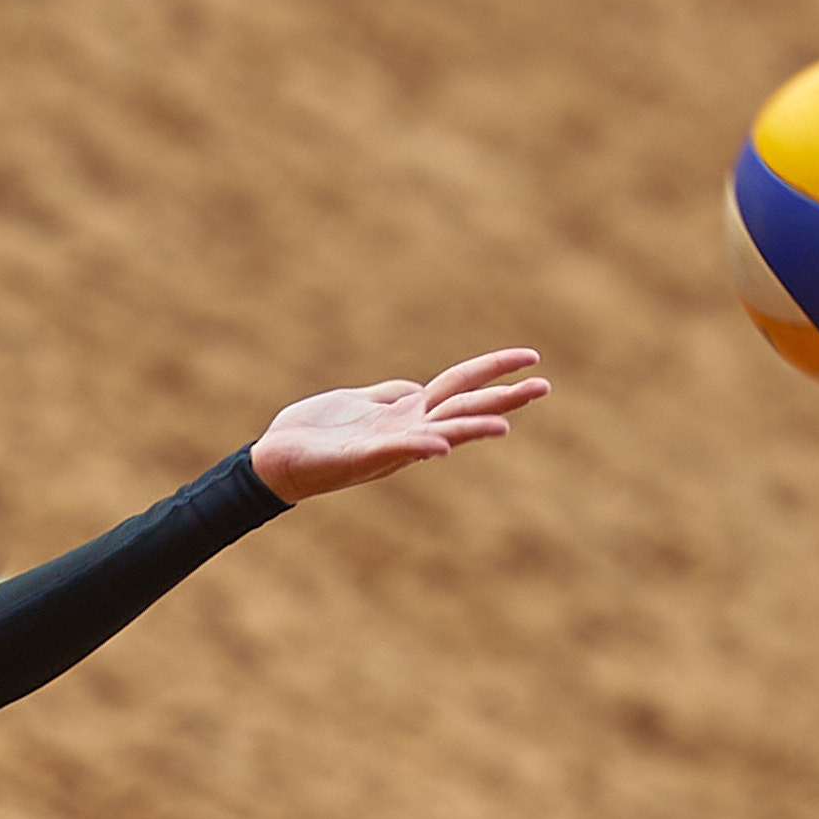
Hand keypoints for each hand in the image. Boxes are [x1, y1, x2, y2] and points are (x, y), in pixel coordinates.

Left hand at [249, 348, 548, 503]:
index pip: (460, 385)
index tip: (530, 356)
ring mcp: (388, 445)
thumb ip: (388, 395)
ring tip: (506, 425)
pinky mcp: (362, 457)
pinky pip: (396, 450)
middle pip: (463, 407)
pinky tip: (440, 445)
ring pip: (440, 431)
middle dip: (503, 397)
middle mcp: (407, 429)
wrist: (274, 461)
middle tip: (545, 385)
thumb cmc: (313, 432)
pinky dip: (419, 446)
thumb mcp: (357, 402)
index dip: (493, 368)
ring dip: (472, 427)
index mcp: (407, 412)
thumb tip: (415, 388)